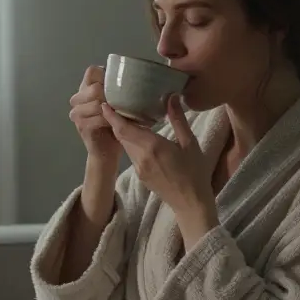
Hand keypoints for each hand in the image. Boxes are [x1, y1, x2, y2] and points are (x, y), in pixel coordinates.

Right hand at [68, 65, 122, 163]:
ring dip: (111, 109)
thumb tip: (139, 77)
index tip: (117, 85)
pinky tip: (115, 123)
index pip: (92, 71)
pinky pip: (97, 118)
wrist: (106, 152)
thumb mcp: (118, 105)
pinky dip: (109, 120)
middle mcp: (78, 99)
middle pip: (94, 87)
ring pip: (95, 103)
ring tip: (121, 114)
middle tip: (121, 103)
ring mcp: (77, 112)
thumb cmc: (114, 125)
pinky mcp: (81, 125)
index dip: (105, 75)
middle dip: (110, 95)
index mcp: (86, 88)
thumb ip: (120, 92)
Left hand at [102, 94, 218, 248]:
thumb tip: (171, 96)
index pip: (125, 128)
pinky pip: (132, 154)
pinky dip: (131, 142)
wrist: (190, 203)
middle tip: (115, 105)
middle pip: (121, 135)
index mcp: (152, 147)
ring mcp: (138, 168)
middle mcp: (141, 157)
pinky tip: (138, 136)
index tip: (104, 103)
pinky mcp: (140, 175)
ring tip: (126, 117)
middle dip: (116, 121)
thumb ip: (178, 120)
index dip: (112, 116)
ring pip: (125, 145)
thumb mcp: (190, 143)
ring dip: (123, 132)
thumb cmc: (195, 172)